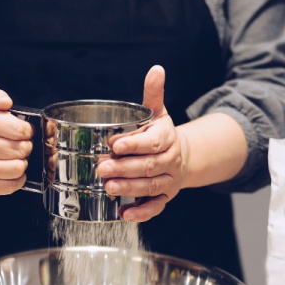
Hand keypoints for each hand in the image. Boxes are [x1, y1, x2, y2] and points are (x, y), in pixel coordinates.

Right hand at [0, 89, 33, 195]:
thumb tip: (5, 103)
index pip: (18, 129)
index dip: (27, 131)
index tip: (23, 131)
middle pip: (19, 150)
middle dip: (26, 146)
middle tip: (19, 144)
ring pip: (16, 169)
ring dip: (22, 163)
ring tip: (15, 157)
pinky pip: (10, 186)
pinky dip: (17, 179)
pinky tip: (10, 170)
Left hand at [97, 65, 188, 221]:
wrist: (182, 156)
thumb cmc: (161, 133)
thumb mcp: (158, 112)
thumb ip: (153, 93)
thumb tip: (156, 69)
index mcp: (167, 138)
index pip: (153, 142)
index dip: (135, 144)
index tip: (115, 144)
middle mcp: (170, 161)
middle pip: (149, 167)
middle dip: (125, 168)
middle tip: (102, 168)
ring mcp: (168, 181)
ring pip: (151, 187)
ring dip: (130, 189)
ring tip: (108, 187)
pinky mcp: (164, 198)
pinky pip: (155, 208)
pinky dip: (141, 213)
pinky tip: (124, 214)